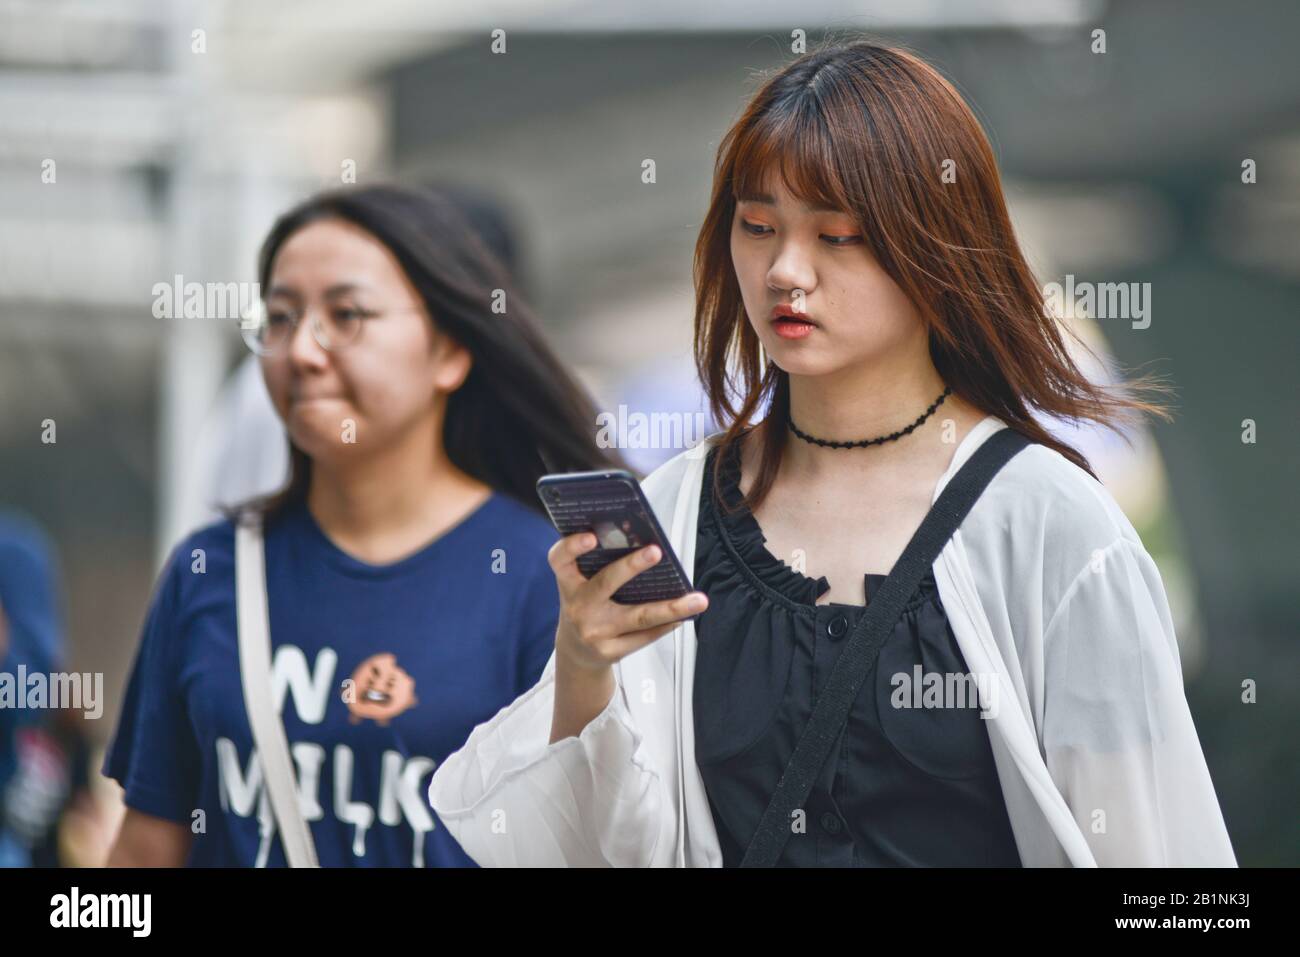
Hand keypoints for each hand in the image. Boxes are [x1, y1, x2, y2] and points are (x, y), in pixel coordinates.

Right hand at [547, 532, 707, 672]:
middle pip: (606, 583)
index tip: (591, 536)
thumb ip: (600, 565)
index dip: (572, 547)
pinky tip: (684, 616)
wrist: (576, 652)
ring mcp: (594, 632)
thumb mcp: (582, 585)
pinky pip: (645, 636)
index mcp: (568, 583)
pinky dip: (667, 624)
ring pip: (639, 617)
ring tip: (698, 600)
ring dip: (672, 607)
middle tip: (656, 551)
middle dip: (631, 566)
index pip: (560, 560)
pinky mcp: (611, 652)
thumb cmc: (586, 605)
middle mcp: (578, 607)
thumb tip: (647, 543)